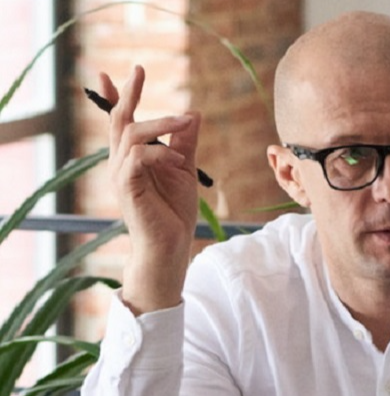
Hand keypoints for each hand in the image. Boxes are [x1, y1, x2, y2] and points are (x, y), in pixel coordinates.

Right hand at [102, 65, 201, 314]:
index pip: (120, 122)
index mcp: (133, 157)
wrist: (169, 247)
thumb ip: (186, 143)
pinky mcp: (128, 187)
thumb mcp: (185, 170)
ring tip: (184, 122)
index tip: (110, 74)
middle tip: (139, 70)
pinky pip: (137, 157)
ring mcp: (122, 174)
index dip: (115, 98)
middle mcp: (121, 162)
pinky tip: (176, 159)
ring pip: (132, 134)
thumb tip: (194, 113)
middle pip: (120, 120)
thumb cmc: (173, 212)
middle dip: (128, 94)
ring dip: (160, 123)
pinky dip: (158, 152)